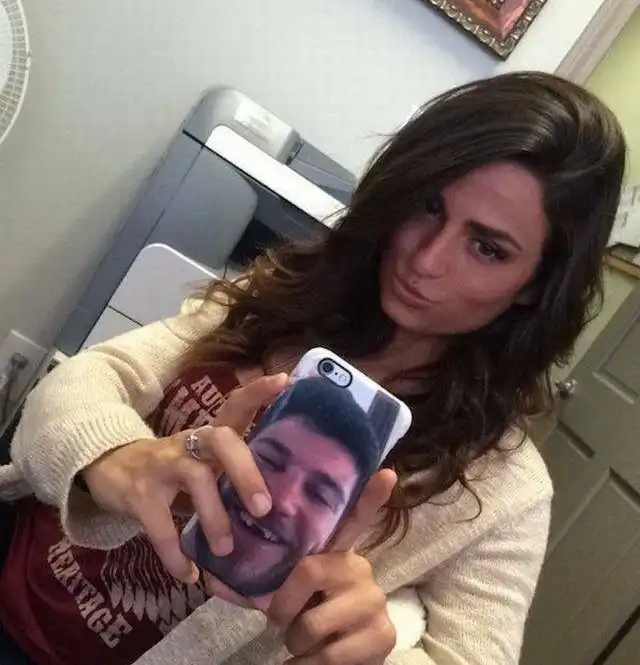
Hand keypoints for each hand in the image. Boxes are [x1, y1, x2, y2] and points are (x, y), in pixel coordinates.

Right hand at [82, 373, 288, 582]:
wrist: (107, 467)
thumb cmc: (169, 469)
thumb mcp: (199, 462)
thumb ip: (228, 476)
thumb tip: (275, 513)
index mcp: (207, 437)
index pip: (235, 406)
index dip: (258, 392)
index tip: (284, 379)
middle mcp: (189, 444)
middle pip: (222, 440)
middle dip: (246, 472)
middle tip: (264, 508)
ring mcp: (162, 465)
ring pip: (195, 479)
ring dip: (214, 516)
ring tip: (226, 549)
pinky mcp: (139, 493)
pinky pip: (160, 525)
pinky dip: (175, 554)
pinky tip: (189, 573)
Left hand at [268, 471, 396, 664]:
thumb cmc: (306, 620)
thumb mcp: (281, 598)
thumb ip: (253, 583)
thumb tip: (209, 576)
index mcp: (337, 552)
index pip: (355, 518)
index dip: (371, 495)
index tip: (386, 472)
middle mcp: (360, 568)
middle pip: (309, 570)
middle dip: (282, 605)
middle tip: (279, 621)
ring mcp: (374, 600)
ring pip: (313, 621)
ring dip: (294, 641)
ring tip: (302, 641)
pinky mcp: (382, 635)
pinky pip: (328, 654)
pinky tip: (311, 661)